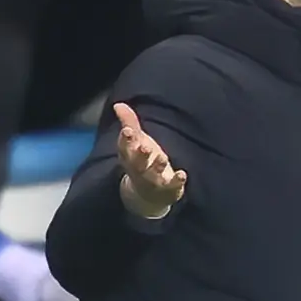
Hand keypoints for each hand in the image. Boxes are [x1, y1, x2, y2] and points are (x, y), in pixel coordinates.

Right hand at [114, 101, 186, 218]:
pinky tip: (182, 173)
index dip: (126, 140)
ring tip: (162, 157)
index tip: (128, 131)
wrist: (148, 196)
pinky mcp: (168, 189)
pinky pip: (172, 186)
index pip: (125, 148)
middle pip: (137, 163)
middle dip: (141, 155)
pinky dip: (177, 181)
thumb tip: (118, 104)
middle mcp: (139, 170)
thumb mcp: (136, 143)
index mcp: (129, 157)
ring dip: (157, 166)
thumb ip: (129, 123)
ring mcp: (153, 181)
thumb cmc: (142, 162)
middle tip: (145, 146)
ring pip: (153, 175)